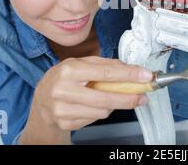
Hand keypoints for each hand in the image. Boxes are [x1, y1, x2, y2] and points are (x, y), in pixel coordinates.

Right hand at [33, 56, 151, 131]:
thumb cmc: (64, 77)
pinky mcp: (65, 123)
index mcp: (70, 70)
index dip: (129, 75)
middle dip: (128, 98)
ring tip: (112, 98)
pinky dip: (100, 112)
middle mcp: (63, 89)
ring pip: (102, 111)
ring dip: (113, 105)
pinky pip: (94, 119)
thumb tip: (131, 69)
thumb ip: (106, 65)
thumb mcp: (81, 63)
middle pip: (105, 97)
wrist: (41, 100)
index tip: (146, 76)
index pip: (106, 73)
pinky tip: (94, 106)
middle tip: (143, 96)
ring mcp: (63, 109)